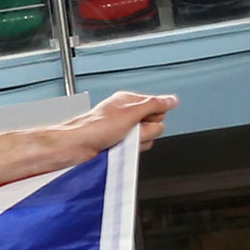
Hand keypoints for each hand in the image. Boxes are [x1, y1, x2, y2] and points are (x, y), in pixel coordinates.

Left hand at [50, 90, 175, 157]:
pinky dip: (131, 149)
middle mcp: (127, 114)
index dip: (154, 115)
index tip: (141, 118)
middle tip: (128, 130)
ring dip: (138, 140)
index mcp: (129, 101)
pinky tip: (119, 146)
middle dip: (146, 130)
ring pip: (147, 138)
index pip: (159, 107)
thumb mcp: (130, 112)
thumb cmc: (94, 127)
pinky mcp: (121, 144)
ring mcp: (124, 130)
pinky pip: (137, 148)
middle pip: (155, 124)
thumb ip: (154, 104)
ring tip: (120, 138)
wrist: (77, 146)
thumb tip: (172, 100)